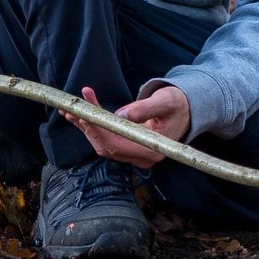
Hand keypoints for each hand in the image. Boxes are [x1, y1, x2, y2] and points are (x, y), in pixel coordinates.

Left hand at [69, 84, 190, 167]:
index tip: (85, 114)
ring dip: (86, 127)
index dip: (98, 130)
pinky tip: (80, 116)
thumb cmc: (178, 104)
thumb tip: (120, 114)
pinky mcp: (129, 148)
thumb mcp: (165, 101)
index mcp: (152, 149)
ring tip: (72, 110)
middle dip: (88, 127)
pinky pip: (106, 140)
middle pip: (107, 146)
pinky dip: (92, 128)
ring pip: (103, 144)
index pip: (117, 145)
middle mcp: (142, 157)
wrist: (186, 110)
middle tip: (74, 108)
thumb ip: (144, 108)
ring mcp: (134, 154)